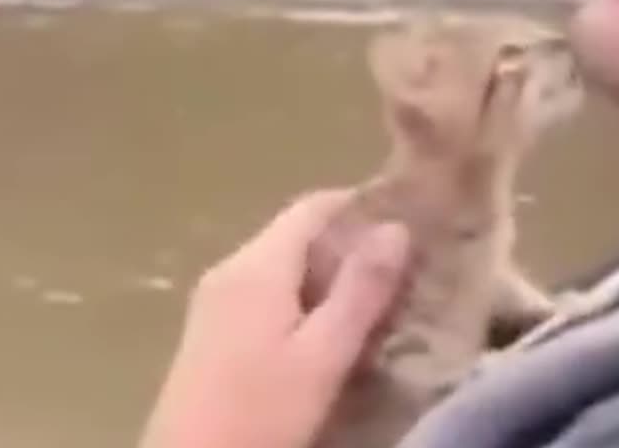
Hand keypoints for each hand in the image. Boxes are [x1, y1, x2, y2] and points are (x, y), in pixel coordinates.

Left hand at [140, 190, 410, 447]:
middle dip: (349, 247)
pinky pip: (264, 296)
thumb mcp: (323, 356)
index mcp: (256, 265)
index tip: (409, 222)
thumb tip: (394, 227)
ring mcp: (213, 302)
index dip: (361, 205)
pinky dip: (302, 303)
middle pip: (296, 236)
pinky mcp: (209, 333)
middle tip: (403, 272)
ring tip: (376, 306)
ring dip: (327, 279)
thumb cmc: (259, 413)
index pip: (313, 206)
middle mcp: (229, 270)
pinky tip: (328, 336)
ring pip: (281, 268)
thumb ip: (360, 291)